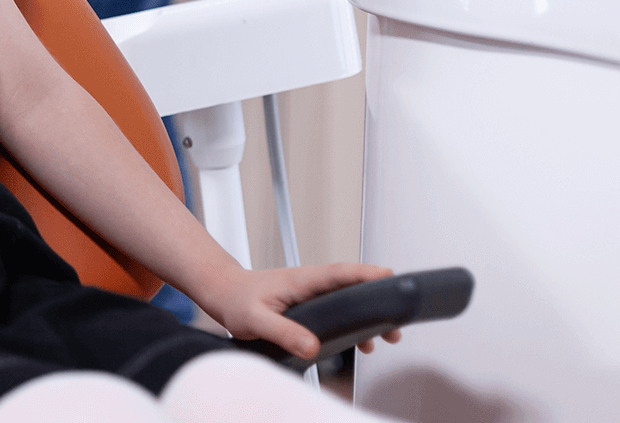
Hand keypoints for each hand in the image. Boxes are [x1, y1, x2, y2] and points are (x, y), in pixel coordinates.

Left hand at [194, 263, 403, 361]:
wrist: (224, 293)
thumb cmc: (235, 300)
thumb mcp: (255, 319)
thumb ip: (282, 331)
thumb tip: (311, 346)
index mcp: (300, 280)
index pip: (339, 273)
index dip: (366, 274)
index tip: (389, 277)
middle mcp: (310, 282)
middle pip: (352, 286)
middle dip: (377, 301)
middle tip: (396, 325)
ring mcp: (311, 291)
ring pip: (347, 298)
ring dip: (368, 315)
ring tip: (387, 337)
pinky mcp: (310, 302)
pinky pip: (339, 308)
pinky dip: (354, 322)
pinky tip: (362, 342)